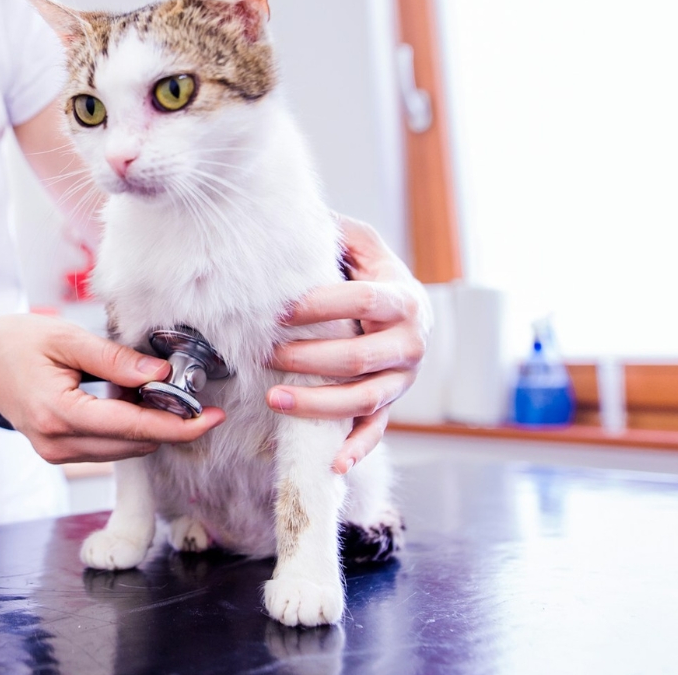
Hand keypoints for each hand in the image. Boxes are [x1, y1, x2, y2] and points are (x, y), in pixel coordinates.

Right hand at [0, 314, 225, 463]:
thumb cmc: (15, 343)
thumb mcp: (66, 338)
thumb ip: (115, 359)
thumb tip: (160, 373)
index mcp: (59, 413)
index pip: (132, 428)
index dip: (178, 426)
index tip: (212, 418)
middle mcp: (58, 443)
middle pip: (133, 445)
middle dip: (170, 424)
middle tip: (194, 396)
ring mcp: (57, 453)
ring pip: (123, 451)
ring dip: (150, 427)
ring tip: (161, 393)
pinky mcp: (60, 452)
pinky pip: (107, 448)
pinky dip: (128, 429)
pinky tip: (133, 402)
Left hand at [267, 215, 431, 472]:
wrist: (397, 306)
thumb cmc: (365, 270)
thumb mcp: (357, 242)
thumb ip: (332, 231)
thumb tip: (285, 215)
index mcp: (405, 297)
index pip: (367, 300)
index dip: (324, 305)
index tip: (282, 309)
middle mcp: (410, 342)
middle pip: (361, 356)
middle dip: (310, 357)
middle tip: (267, 352)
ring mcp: (402, 379)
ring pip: (364, 398)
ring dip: (319, 403)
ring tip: (274, 399)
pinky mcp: (391, 405)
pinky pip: (376, 431)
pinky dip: (356, 449)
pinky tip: (331, 463)